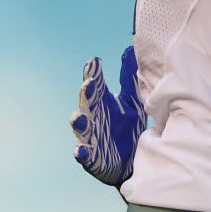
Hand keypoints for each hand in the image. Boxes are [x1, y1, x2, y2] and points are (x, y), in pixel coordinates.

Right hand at [69, 46, 146, 186]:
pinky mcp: (93, 158)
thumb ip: (128, 78)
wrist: (133, 162)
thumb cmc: (128, 128)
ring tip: (77, 117)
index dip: (95, 74)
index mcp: (103, 103)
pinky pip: (85, 156)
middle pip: (88, 104)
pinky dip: (82, 153)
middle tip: (88, 84)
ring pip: (81, 129)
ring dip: (79, 122)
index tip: (94, 61)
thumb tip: (128, 49)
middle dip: (87, 95)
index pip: (96, 86)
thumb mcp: (131, 101)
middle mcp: (93, 118)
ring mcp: (91, 138)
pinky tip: (80, 150)